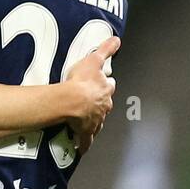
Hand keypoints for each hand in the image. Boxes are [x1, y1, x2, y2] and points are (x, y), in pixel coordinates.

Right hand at [65, 36, 119, 152]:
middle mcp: (104, 106)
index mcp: (105, 90)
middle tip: (89, 101)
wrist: (72, 101)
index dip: (104, 84)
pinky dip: (85, 144)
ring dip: (93, 120)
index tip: (100, 84)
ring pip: (97, 120)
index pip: (108, 86)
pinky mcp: (86, 131)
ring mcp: (96, 120)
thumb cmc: (81, 81)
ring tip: (85, 120)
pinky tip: (82, 148)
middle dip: (99, 102)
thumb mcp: (94, 60)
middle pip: (104, 103)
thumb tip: (117, 39)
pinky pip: (87, 139)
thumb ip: (106, 49)